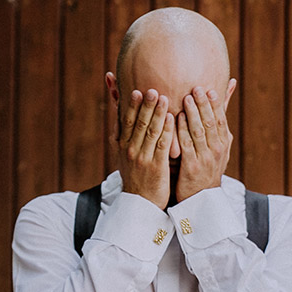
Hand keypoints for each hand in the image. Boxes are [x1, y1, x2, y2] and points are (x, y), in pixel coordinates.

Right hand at [118, 88, 173, 208]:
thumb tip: (119, 115)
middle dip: (144, 104)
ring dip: (156, 113)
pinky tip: (172, 118)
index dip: (129, 104)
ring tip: (162, 96)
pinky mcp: (155, 167)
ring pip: (149, 131)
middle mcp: (130, 149)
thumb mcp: (123, 155)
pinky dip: (166, 130)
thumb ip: (123, 135)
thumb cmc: (135, 176)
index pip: (125, 120)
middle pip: (137, 122)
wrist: (139, 204)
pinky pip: (161, 145)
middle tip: (150, 88)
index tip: (134, 89)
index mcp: (122, 145)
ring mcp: (142, 158)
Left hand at [175, 86, 232, 202]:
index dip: (216, 104)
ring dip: (193, 114)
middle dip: (204, 105)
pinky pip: (186, 145)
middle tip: (197, 88)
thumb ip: (219, 119)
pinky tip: (176, 118)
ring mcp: (205, 158)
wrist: (202, 197)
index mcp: (224, 143)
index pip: (221, 120)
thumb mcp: (219, 145)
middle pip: (211, 123)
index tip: (209, 89)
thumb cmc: (208, 165)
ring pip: (199, 132)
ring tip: (186, 98)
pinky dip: (182, 131)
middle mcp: (217, 149)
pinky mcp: (192, 167)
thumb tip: (230, 89)